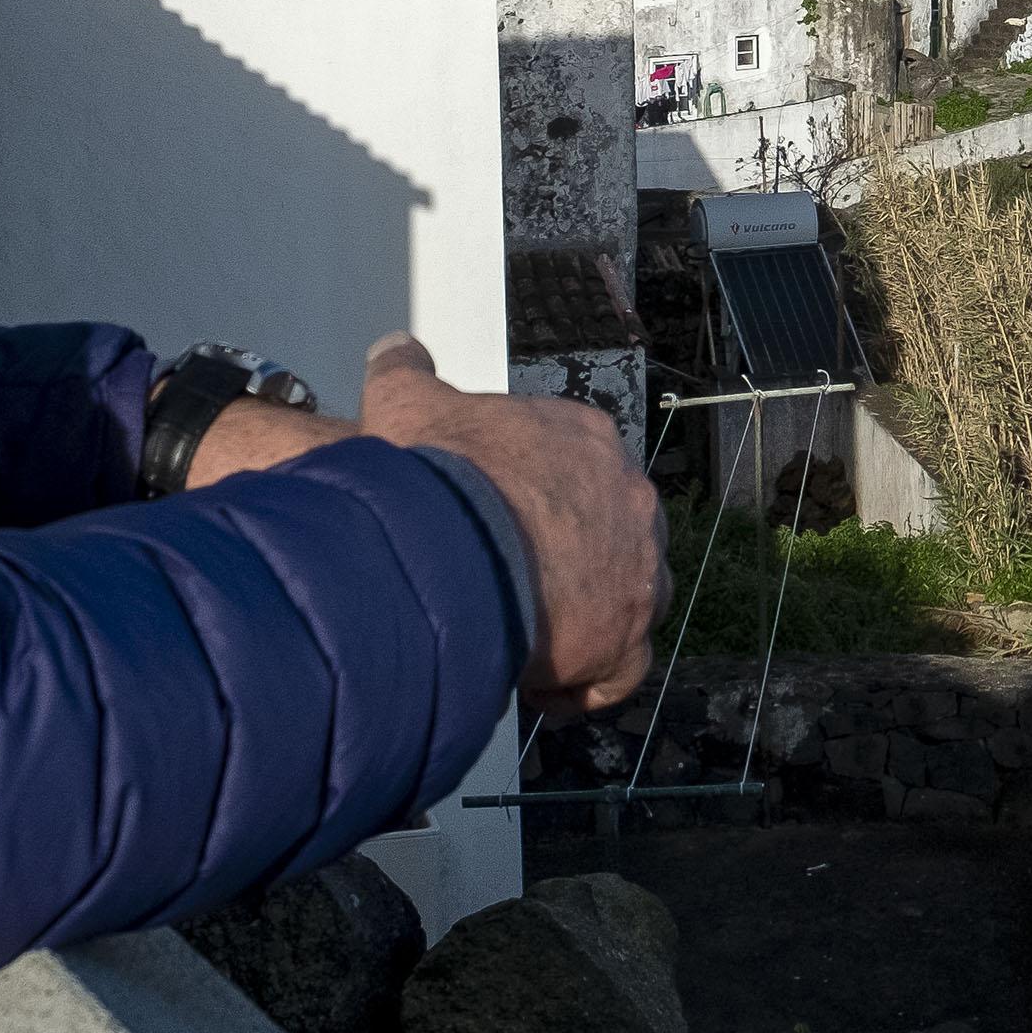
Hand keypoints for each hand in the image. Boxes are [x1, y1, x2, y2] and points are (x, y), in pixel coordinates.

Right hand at [360, 332, 665, 714]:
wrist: (459, 547)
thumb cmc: (439, 475)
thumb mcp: (410, 403)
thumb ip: (407, 372)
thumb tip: (394, 349)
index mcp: (585, 437)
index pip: (573, 469)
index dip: (531, 504)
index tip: (491, 530)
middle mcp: (627, 496)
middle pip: (603, 533)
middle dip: (561, 560)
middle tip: (502, 586)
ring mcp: (638, 566)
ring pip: (622, 598)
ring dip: (580, 620)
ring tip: (523, 638)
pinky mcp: (630, 632)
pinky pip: (619, 668)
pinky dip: (583, 680)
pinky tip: (537, 684)